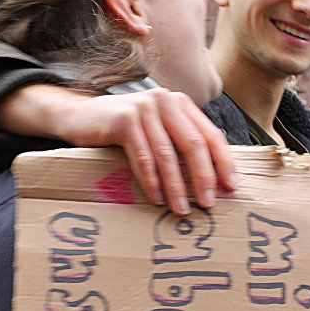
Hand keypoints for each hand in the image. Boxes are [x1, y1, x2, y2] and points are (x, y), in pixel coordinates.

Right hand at [0, 84, 236, 214]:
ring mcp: (144, 108)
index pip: (210, 134)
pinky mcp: (124, 120)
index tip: (230, 187)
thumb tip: (209, 179)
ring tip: (181, 209)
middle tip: (207, 204)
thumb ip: (179, 144)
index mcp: (180, 104)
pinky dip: (151, 181)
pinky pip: (143, 157)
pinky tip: (156, 198)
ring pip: (167, 154)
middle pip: (193, 144)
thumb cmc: (122, 130)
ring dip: (176, 186)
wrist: (79, 116)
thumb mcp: (156, 131)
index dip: (223, 162)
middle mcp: (165, 101)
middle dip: (203, 177)